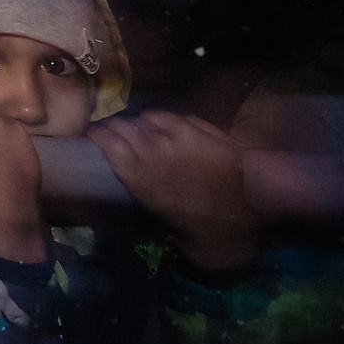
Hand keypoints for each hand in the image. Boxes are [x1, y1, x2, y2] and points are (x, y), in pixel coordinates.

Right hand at [91, 111, 256, 271]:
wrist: (250, 204)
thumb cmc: (208, 226)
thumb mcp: (166, 223)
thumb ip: (145, 201)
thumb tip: (136, 197)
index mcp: (137, 176)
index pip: (105, 141)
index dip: (96, 136)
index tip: (93, 139)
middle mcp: (149, 150)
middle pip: (120, 126)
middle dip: (115, 129)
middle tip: (116, 135)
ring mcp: (172, 135)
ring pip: (143, 119)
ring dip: (139, 126)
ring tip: (143, 132)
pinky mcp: (194, 127)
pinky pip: (167, 116)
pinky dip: (161, 120)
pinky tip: (164, 127)